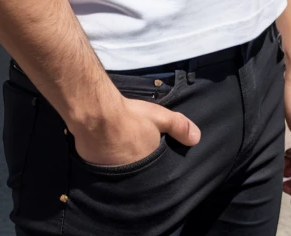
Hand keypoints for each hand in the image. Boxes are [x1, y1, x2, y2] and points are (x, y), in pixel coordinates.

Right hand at [71, 95, 200, 166]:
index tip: (150, 154)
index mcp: (147, 166)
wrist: (96, 115)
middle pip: (135, 173)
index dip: (151, 161)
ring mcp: (110, 174)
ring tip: (118, 149)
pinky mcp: (93, 169)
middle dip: (136, 164)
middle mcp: (130, 176)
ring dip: (119, 162)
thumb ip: (178, 126)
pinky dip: (103, 159)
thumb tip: (197, 138)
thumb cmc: (130, 117)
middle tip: (133, 149)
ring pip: (118, 170)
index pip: (153, 172)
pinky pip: (101, 166)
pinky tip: (102, 147)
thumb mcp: (159, 117)